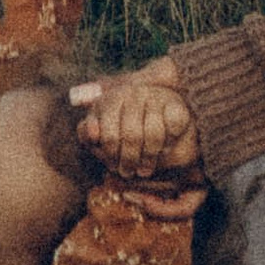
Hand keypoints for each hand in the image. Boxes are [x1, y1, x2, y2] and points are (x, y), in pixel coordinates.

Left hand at [68, 57, 199, 177]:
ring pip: (154, 135)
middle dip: (129, 160)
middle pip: (132, 136)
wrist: (156, 123)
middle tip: (127, 172)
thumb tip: (92, 133)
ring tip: (143, 169)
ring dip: (148, 158)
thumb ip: (87, 133)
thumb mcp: (99, 132)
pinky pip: (173, 129)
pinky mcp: (177, 106)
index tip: (112, 166)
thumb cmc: (121, 130)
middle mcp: (134, 92)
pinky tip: (162, 150)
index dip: (110, 155)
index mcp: (111, 98)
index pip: (109, 133)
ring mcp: (157, 96)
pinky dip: (169, 144)